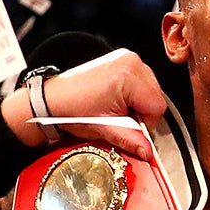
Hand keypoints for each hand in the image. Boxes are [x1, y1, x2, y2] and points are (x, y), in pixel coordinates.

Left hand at [2, 50, 166, 162]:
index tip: (132, 129)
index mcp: (128, 77)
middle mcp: (130, 63)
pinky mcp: (121, 59)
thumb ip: (131, 140)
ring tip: (117, 109)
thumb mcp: (105, 129)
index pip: (157, 106)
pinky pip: (141, 79)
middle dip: (142, 112)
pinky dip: (133, 93)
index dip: (147, 123)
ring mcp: (126, 58)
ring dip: (138, 102)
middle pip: (156, 96)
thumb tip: (148, 151)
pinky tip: (117, 99)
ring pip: (150, 88)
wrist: (52, 99)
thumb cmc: (72, 109)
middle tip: (122, 120)